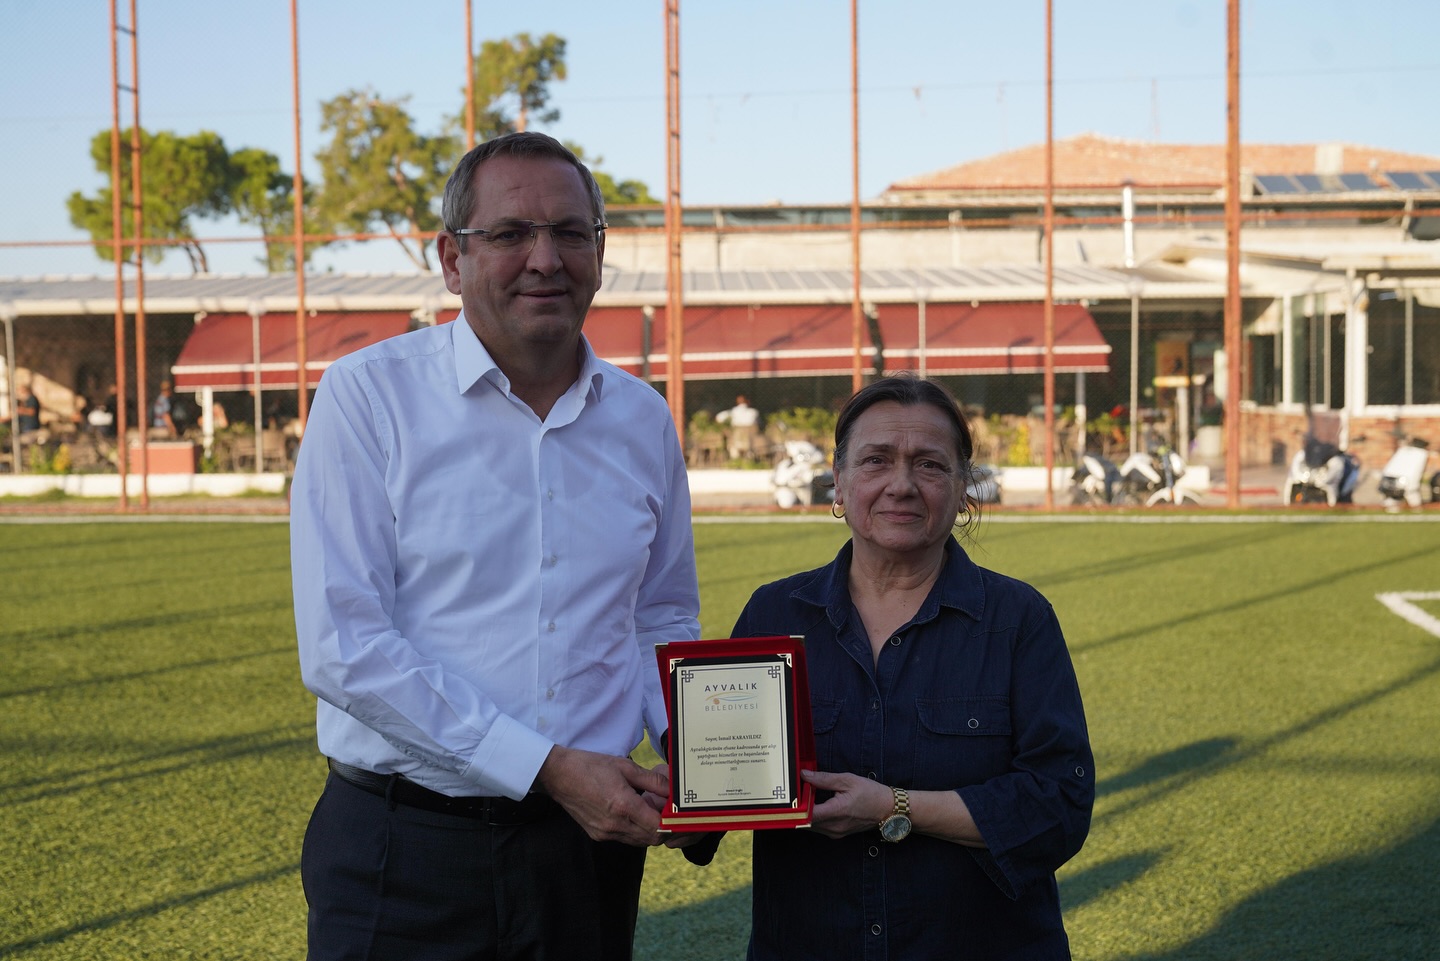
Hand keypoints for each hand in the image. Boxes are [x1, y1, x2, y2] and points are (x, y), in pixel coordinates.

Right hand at [536, 746, 669, 846]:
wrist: (559, 775)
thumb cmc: (591, 766)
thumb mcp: (626, 767)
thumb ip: (653, 781)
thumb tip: (673, 790)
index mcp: (623, 806)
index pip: (658, 828)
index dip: (671, 822)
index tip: (674, 811)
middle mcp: (614, 825)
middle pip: (651, 839)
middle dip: (662, 827)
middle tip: (662, 808)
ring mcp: (605, 833)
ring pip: (638, 841)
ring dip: (648, 829)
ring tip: (645, 808)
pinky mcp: (597, 835)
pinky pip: (624, 838)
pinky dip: (633, 829)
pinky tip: (630, 812)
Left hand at [803, 769, 893, 839]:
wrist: (888, 809)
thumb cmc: (870, 793)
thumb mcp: (847, 780)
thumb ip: (824, 779)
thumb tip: (805, 775)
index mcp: (837, 811)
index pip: (807, 815)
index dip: (797, 805)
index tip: (793, 794)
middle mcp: (834, 826)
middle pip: (806, 821)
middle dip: (799, 808)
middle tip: (797, 792)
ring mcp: (835, 833)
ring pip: (810, 826)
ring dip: (806, 813)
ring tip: (806, 797)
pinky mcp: (837, 834)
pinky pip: (819, 828)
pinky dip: (814, 818)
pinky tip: (816, 805)